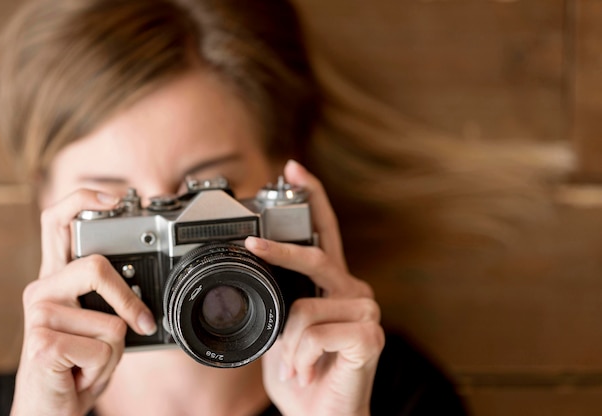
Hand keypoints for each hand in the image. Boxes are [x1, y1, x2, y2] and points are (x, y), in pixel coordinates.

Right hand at [12, 190, 156, 415]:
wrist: (51, 408)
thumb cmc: (78, 364)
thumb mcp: (99, 324)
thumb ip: (111, 299)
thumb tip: (145, 293)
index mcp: (57, 278)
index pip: (57, 222)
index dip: (83, 199)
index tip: (114, 197)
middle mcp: (42, 289)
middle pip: (96, 266)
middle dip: (128, 301)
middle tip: (140, 324)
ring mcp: (39, 314)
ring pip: (111, 320)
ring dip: (114, 351)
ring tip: (90, 360)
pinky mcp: (41, 342)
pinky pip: (103, 347)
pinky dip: (104, 368)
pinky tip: (80, 373)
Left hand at [247, 160, 384, 415]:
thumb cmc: (301, 372)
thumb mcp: (279, 330)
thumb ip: (277, 297)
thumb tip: (249, 270)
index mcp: (331, 285)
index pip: (326, 230)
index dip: (312, 196)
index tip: (292, 167)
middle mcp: (353, 290)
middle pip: (317, 256)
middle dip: (280, 252)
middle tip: (252, 246)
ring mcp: (366, 312)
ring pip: (305, 307)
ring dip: (287, 343)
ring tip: (292, 365)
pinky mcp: (370, 337)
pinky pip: (315, 332)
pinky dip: (299, 357)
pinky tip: (307, 371)